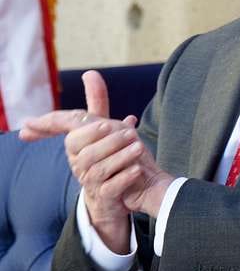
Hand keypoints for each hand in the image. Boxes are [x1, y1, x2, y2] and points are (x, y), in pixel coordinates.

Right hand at [21, 71, 173, 250]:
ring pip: (97, 169)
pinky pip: (111, 188)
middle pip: (84, 152)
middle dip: (107, 141)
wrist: (128, 189)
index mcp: (78, 147)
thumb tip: (90, 73)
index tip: (103, 124)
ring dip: (120, 157)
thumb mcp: (105, 127)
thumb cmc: (111, 153)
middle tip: (129, 133)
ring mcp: (92, 182)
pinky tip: (137, 169)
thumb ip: (97, 102)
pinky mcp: (106, 197)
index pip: (70, 136)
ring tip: (138, 147)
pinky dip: (125, 177)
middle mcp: (80, 165)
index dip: (73, 129)